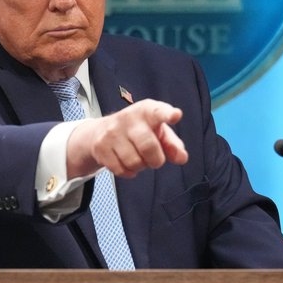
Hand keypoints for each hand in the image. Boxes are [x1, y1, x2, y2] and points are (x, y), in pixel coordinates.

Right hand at [66, 99, 187, 178]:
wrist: (100, 131)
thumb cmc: (139, 131)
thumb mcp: (158, 132)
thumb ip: (173, 145)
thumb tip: (181, 157)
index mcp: (147, 111)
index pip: (158, 112)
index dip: (167, 114)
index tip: (176, 115)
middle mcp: (128, 118)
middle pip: (148, 147)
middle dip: (156, 160)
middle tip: (154, 159)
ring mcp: (112, 132)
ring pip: (134, 162)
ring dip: (140, 166)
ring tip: (137, 157)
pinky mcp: (100, 146)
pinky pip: (121, 170)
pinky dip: (128, 172)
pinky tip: (125, 162)